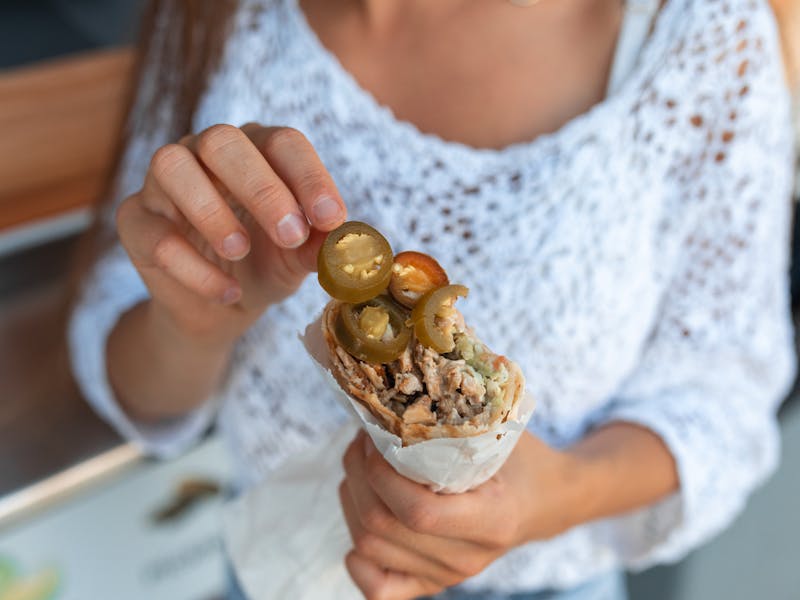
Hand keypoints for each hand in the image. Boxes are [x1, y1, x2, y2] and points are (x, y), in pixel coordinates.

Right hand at [117, 124, 345, 344]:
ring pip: (172, 165)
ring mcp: (165, 182)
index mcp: (257, 150)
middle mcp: (207, 153)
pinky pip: (152, 231)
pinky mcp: (136, 220)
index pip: (283, 142)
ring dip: (211, 211)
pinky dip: (192, 267)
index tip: (331, 219)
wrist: (220, 308)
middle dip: (261, 189)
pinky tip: (226, 291)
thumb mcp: (299, 259)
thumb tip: (344, 242)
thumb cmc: (265, 266)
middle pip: (223, 141)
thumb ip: (318, 246)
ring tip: (241, 251)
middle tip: (290, 236)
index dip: (309, 177)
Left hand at [339, 430, 582, 598]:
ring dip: (352, 501)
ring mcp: (449, 575)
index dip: (382, 475)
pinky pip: (379, 589)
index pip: (418, 513)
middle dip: (359, 478)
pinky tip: (363, 519)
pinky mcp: (432, 583)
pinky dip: (358, 557)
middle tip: (361, 443)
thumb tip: (401, 390)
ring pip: (370, 549)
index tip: (375, 439)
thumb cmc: (521, 459)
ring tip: (361, 466)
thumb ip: (459, 420)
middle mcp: (468, 557)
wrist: (545, 501)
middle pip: (383, 529)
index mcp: (493, 520)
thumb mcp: (502, 432)